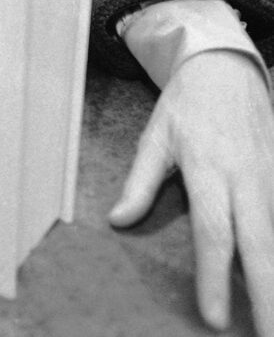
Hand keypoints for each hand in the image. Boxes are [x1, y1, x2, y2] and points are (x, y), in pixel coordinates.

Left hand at [109, 50, 273, 334]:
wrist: (226, 67)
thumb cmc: (186, 104)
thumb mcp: (155, 135)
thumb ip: (140, 182)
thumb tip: (119, 220)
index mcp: (209, 169)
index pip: (213, 232)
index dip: (214, 277)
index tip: (214, 317)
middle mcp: (246, 178)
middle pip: (260, 244)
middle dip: (267, 295)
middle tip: (265, 335)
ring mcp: (270, 177)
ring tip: (272, 318)